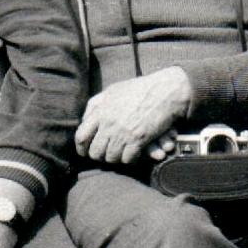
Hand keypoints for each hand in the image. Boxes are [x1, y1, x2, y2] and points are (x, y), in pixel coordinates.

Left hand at [75, 68, 191, 164]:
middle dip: (101, 156)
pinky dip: (131, 159)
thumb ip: (96, 104)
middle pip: (95, 151)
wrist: (166, 90)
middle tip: (107, 154)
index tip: (85, 152)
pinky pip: (128, 159)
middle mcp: (108, 122)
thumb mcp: (113, 91)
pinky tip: (135, 153)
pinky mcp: (138, 139)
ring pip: (111, 158)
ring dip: (117, 158)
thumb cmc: (140, 88)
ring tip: (122, 153)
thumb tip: (85, 120)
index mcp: (100, 110)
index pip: (81, 136)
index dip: (81, 148)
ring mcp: (123, 131)